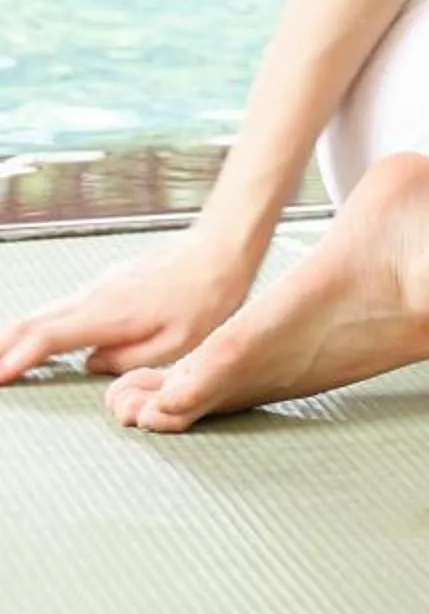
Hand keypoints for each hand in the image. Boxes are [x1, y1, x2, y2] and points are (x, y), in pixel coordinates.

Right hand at [0, 228, 256, 384]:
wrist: (222, 248)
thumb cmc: (208, 296)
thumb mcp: (176, 344)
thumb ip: (127, 361)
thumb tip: (91, 364)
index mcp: (106, 315)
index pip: (45, 338)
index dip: (15, 360)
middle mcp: (94, 297)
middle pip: (32, 323)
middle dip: (1, 347)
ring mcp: (98, 287)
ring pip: (44, 314)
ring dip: (15, 336)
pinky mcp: (108, 284)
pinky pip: (63, 308)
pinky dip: (39, 325)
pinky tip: (34, 338)